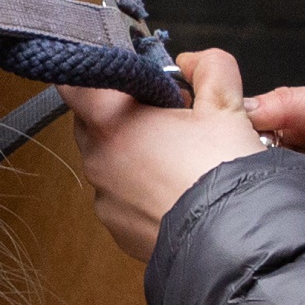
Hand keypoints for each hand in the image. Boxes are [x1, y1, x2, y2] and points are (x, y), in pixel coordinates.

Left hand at [64, 47, 265, 262]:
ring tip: (180, 158)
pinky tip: (177, 192)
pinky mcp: (118, 229)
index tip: (119, 72)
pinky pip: (122, 198)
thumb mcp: (226, 105)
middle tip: (168, 115)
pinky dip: (142, 191)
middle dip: (125, 113)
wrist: (232, 243)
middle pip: (93, 122)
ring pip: (109, 162)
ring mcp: (104, 198)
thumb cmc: (221, 171)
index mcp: (109, 120)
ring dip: (134, 154)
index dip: (94, 71)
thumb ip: (211, 68)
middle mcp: (96, 159)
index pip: (72, 81)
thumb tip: (196, 61)